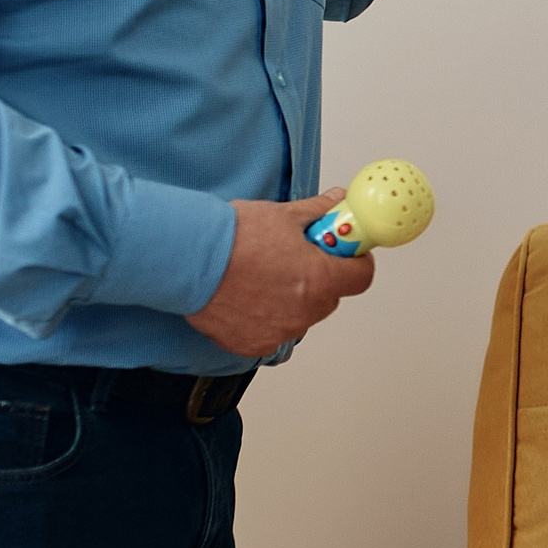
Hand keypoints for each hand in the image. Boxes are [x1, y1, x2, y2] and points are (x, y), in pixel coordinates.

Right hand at [186, 190, 376, 358]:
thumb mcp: (282, 215)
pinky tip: (246, 296)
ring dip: (292, 299)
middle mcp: (303, 312)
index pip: (361, 277)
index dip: (355, 262)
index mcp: (319, 279)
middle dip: (319, 278)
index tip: (345, 253)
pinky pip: (272, 332)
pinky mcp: (252, 345)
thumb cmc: (230, 237)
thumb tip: (336, 202)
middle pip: (330, 297)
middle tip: (295, 258)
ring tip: (262, 275)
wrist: (186, 258)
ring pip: (301, 315)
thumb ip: (317, 212)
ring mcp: (278, 331)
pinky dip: (265, 317)